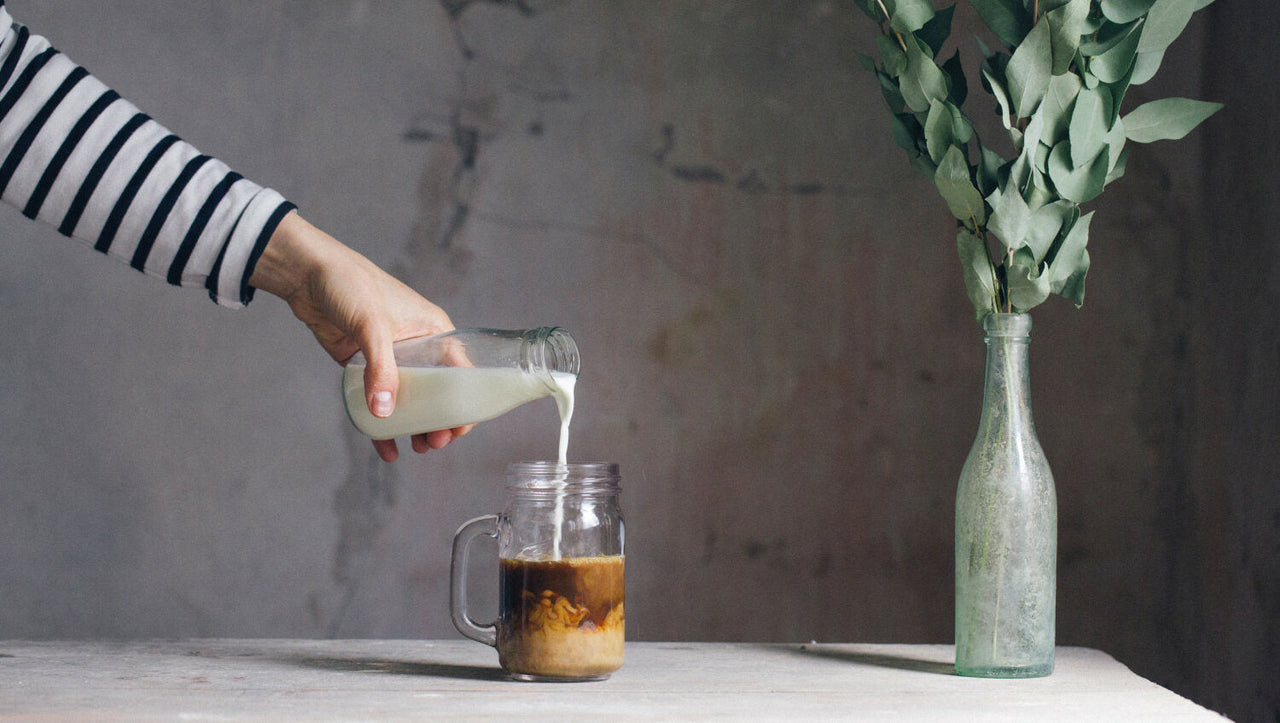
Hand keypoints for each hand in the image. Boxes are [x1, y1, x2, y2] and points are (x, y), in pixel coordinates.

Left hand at [249, 211, 469, 460]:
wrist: (306, 273)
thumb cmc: (350, 284)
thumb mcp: (372, 325)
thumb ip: (381, 369)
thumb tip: (385, 413)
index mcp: (434, 331)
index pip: (461, 372)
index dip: (464, 402)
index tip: (459, 429)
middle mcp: (417, 347)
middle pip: (437, 392)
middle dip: (439, 421)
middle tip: (433, 443)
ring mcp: (390, 359)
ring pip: (410, 400)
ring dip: (415, 426)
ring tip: (417, 448)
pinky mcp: (364, 367)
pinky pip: (379, 400)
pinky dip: (383, 425)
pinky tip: (386, 449)